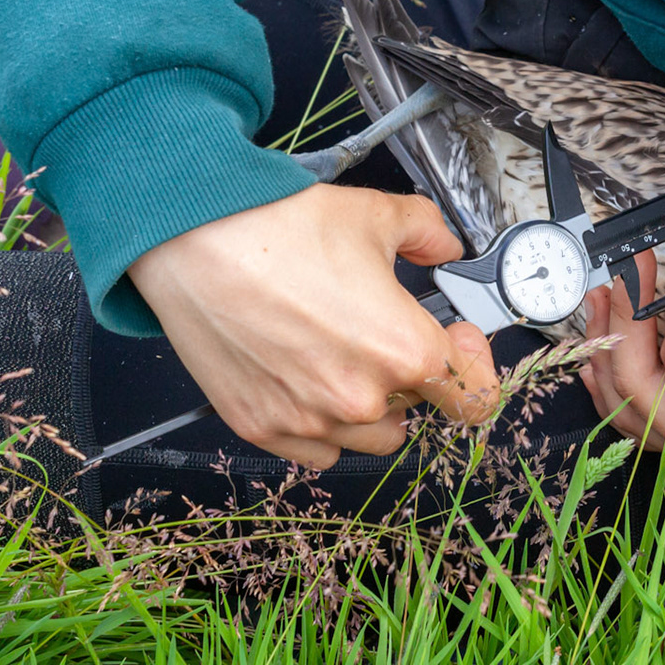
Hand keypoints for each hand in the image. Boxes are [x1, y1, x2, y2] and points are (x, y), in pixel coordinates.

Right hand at [127, 184, 498, 467]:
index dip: (474, 365)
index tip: (458, 342)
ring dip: (370, 406)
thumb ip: (428, 233)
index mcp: (404, 351)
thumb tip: (442, 245)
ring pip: (370, 436)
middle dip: (412, 376)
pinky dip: (321, 425)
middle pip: (418, 411)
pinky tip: (307, 377)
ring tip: (342, 353)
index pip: (473, 397)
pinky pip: (316, 450)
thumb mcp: (376, 214)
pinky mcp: (262, 427)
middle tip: (383, 333)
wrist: (191, 240)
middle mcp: (361, 399)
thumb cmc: (274, 229)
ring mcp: (309, 421)